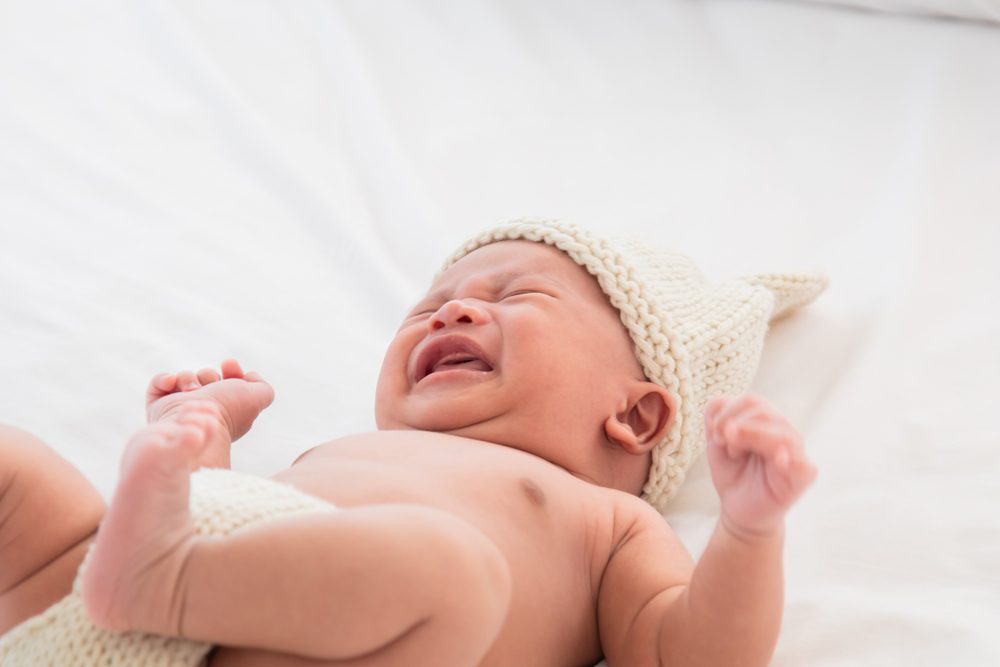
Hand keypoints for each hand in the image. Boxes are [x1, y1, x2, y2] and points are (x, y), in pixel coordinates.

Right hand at [144, 359, 273, 467]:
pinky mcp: (160, 406)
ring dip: (189, 379)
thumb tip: (249, 377)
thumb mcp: (256, 398)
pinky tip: (172, 385)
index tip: (230, 365)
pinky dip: (165, 380)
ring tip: (193, 392)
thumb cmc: (227, 411)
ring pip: (185, 376)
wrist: (195, 422)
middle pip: (207, 376)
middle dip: (210, 376)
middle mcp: (205, 407)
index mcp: (227, 408)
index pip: (229, 382)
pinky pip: (159, 383)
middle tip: (211, 387)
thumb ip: (263, 388)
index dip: (232, 370)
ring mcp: (181, 407)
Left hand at [704, 394, 816, 536]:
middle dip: (734, 423)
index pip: (752, 401)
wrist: (740, 510)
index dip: (728, 412)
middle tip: (722, 443)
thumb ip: (716, 417)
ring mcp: (796, 452)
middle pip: (764, 411)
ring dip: (750, 436)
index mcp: (767, 422)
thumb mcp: (717, 443)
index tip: (714, 434)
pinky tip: (778, 461)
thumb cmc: (734, 473)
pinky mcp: (804, 475)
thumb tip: (721, 400)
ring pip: (781, 432)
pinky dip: (790, 458)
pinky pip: (803, 462)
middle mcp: (784, 432)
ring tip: (734, 452)